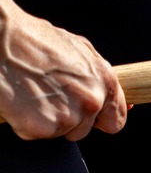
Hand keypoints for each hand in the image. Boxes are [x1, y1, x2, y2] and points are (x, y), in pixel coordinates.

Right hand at [0, 0, 127, 140]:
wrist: (0, 38)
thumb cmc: (35, 40)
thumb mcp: (79, 50)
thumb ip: (99, 78)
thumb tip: (117, 101)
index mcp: (105, 81)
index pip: (115, 121)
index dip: (100, 120)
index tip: (89, 117)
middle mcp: (91, 101)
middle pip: (84, 130)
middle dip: (68, 118)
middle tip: (47, 95)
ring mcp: (68, 116)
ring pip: (60, 132)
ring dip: (46, 120)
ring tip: (32, 93)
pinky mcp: (42, 127)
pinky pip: (35, 134)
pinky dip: (25, 123)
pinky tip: (20, 100)